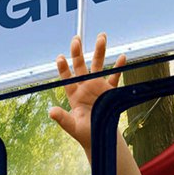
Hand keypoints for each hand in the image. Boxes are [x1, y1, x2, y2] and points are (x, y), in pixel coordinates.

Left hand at [48, 33, 123, 152]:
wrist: (101, 137)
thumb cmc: (85, 134)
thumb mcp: (73, 127)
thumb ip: (63, 119)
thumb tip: (51, 112)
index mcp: (73, 95)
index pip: (66, 78)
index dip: (63, 68)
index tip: (61, 57)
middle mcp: (84, 87)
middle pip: (81, 66)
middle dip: (78, 53)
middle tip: (76, 39)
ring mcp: (97, 86)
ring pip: (98, 66)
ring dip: (100, 51)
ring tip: (101, 37)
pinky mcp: (109, 90)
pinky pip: (115, 76)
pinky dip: (119, 67)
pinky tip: (122, 57)